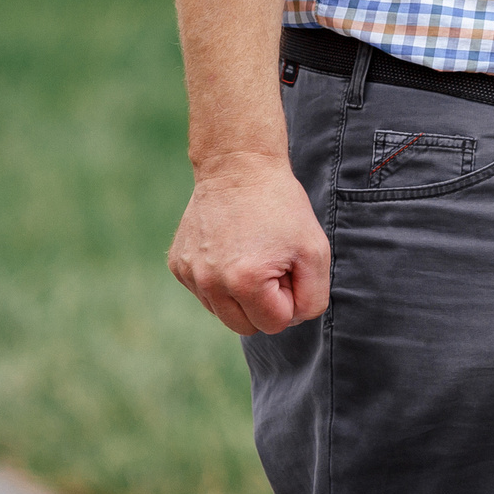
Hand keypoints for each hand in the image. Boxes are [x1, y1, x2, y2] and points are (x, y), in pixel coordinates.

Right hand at [168, 152, 330, 334]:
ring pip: (224, 313)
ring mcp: (190, 275)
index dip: (289, 297)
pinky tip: (230, 248)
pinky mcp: (178, 266)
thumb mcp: (315, 250)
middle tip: (272, 263)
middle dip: (265, 303)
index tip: (288, 265)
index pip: (275, 324)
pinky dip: (221, 280)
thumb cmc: (282, 207)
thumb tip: (291, 320)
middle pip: (246, 327)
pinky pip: (206, 293)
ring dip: (242, 294)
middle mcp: (210, 284)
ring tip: (251, 254)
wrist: (238, 166)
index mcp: (245, 282)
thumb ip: (313, 297)